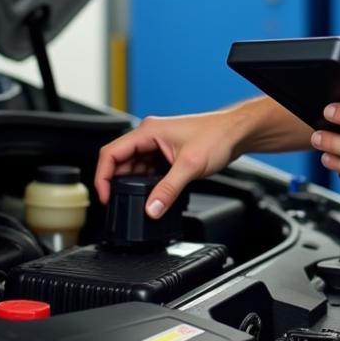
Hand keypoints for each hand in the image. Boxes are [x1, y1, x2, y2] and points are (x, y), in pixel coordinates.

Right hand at [94, 111, 242, 217]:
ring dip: (134, 185)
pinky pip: (148, 171)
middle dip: (118, 183)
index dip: (103, 177)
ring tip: (140, 200)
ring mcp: (158, 145)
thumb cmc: (217, 136)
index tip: (105, 196)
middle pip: (120, 161)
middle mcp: (150, 136)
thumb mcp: (189, 166)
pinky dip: (147, 184)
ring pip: (134, 167)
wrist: (236, 133)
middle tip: (121, 203)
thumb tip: (151, 209)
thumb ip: (168, 190)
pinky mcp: (167, 154)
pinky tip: (154, 194)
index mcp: (148, 131)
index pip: (111, 153)